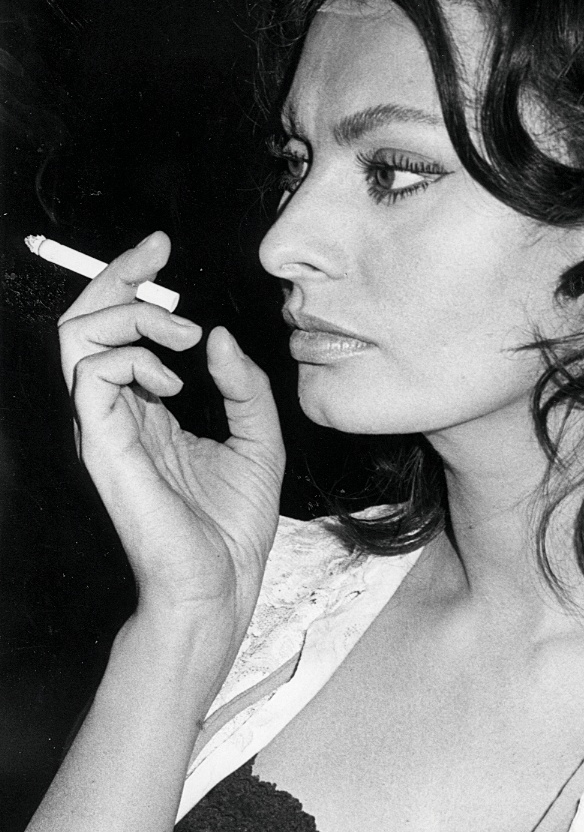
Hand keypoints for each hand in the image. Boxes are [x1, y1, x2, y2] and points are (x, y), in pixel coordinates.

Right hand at [58, 232, 284, 695]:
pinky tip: (173, 381)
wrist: (221, 583)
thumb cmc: (232, 523)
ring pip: (77, 336)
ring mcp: (103, 427)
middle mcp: (116, 412)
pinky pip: (91, 375)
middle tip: (159, 259)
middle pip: (85, 320)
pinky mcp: (103, 444)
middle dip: (119, 276)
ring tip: (182, 338)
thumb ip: (243, 384)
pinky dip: (132, 358)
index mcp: (146, 409)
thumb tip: (219, 336)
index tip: (162, 248)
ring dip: (132, 317)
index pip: (118, 330)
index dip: (132, 282)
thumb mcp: (259, 437)